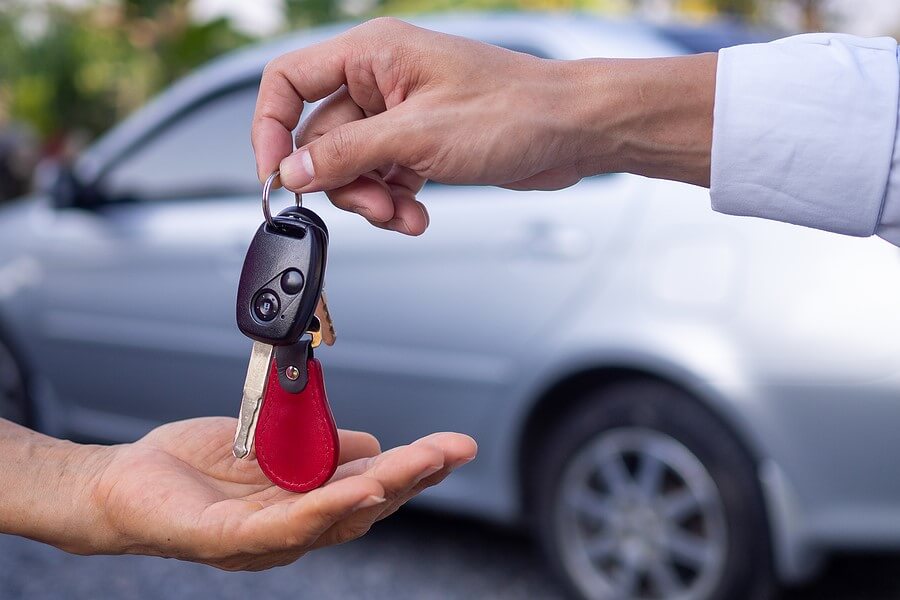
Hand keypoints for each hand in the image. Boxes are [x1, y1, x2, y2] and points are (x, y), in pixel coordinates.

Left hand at [88, 417, 475, 569]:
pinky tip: (358, 492)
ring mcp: (265, 540)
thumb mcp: (273, 442)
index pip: (373, 488)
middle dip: (416, 476)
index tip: (453, 446)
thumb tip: (373, 444)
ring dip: (385, 488)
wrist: (124, 484)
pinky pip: (284, 527)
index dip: (415, 469)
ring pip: (336, 518)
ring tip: (423, 463)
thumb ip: (321, 444)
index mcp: (308, 502)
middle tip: (456, 450)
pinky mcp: (229, 540)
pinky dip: (326, 510)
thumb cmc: (195, 468)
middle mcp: (295, 527)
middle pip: (367, 506)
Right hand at [252, 18, 714, 234]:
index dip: (271, 129)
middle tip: (374, 207)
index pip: (289, 82)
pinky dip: (395, 200)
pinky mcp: (421, 142)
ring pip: (354, 165)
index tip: (277, 176)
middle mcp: (381, 80)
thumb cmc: (512, 111)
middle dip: (344, 182)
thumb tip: (292, 171)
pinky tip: (418, 214)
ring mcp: (401, 114)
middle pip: (322, 138)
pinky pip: (385, 176)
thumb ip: (347, 154)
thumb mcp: (418, 136)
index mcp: (372, 55)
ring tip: (405, 214)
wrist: (571, 131)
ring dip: (372, 198)